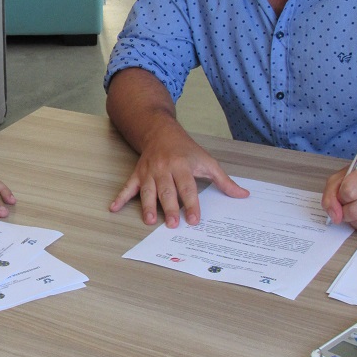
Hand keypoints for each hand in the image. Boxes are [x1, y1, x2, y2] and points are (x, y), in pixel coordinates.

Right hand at [110, 120, 248, 226]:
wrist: (161, 132)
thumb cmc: (186, 150)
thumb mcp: (207, 161)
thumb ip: (224, 181)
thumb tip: (243, 195)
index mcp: (183, 165)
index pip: (188, 187)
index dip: (192, 203)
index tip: (195, 219)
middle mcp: (164, 168)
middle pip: (167, 191)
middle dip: (170, 208)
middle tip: (173, 224)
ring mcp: (149, 171)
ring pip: (148, 190)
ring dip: (148, 206)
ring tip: (150, 221)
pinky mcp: (137, 174)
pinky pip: (128, 186)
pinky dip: (120, 197)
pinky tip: (114, 208)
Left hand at [322, 161, 356, 230]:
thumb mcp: (339, 178)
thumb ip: (331, 195)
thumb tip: (334, 216)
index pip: (348, 192)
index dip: (340, 196)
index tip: (342, 194)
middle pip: (354, 211)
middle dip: (343, 211)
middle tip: (345, 204)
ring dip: (351, 219)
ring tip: (353, 208)